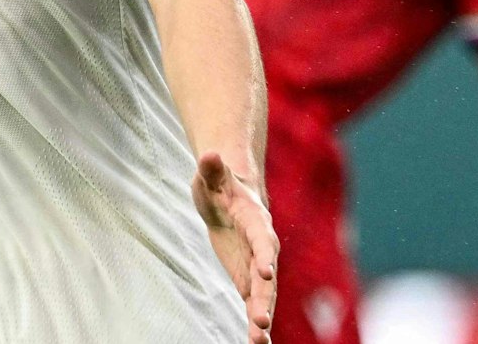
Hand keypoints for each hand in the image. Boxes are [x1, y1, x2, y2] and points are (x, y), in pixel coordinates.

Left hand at [193, 152, 277, 343]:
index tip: (265, 273)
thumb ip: (211, 168)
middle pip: (268, 277)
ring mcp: (257, 265)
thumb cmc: (219, 183)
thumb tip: (209, 153)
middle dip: (265, 299)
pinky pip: (254, 303)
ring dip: (261, 318)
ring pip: (263, 296)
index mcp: (255, 221)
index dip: (264, 255)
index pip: (263, 240)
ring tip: (258, 341)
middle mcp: (262, 248)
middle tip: (261, 321)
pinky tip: (256, 342)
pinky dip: (255, 322)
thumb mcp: (210, 175)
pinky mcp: (248, 279)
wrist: (228, 196)